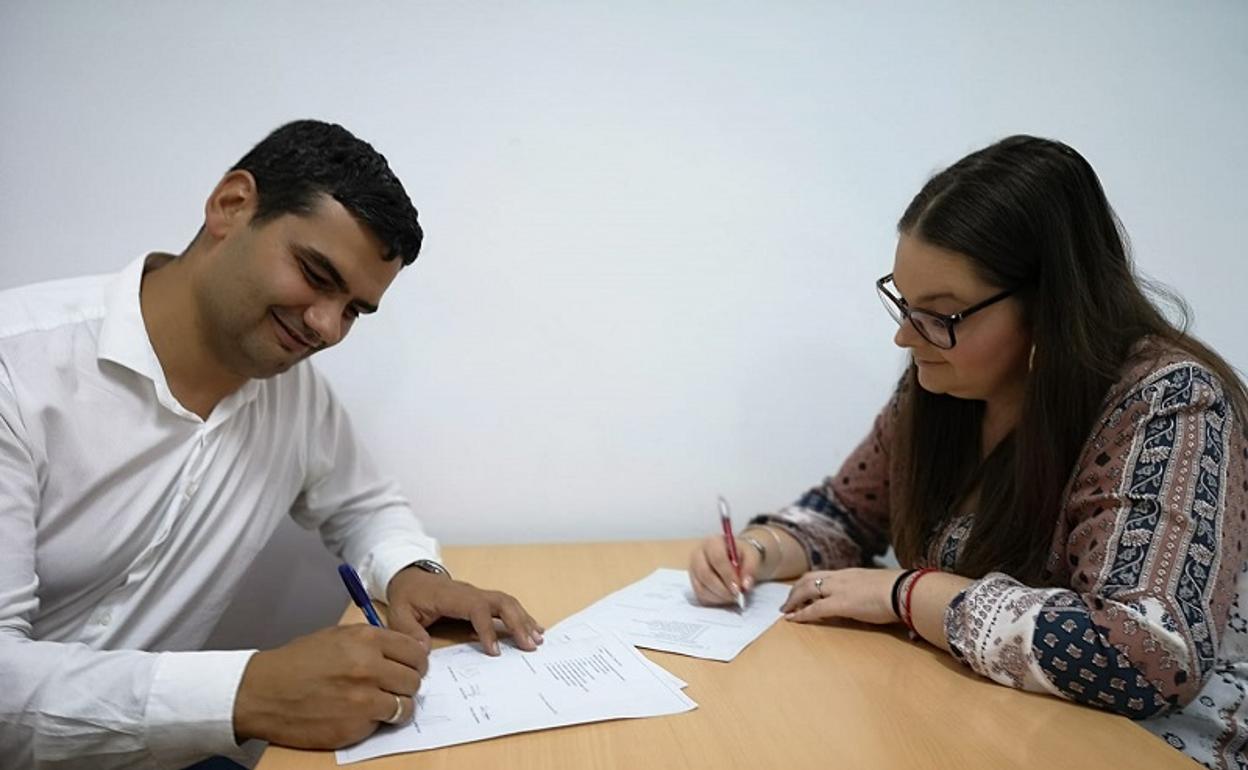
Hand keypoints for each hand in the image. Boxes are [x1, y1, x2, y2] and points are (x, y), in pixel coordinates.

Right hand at [233, 624, 427, 748]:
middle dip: (407, 683)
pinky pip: (383, 724)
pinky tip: (361, 715)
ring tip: (381, 703)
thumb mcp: (336, 637)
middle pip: (414, 678)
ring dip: (397, 705)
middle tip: (395, 687)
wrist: (263, 692)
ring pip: (405, 704)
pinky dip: (377, 721)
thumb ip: (372, 641)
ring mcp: (363, 699)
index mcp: (366, 639)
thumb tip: (406, 648)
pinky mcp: (355, 726)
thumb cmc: (298, 662)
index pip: (415, 650)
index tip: (411, 666)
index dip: (416, 660)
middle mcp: (369, 667)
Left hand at [386, 567, 543, 655]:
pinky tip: (533, 629)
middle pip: (501, 601)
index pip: (477, 608)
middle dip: (517, 623)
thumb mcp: (399, 614)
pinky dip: (521, 616)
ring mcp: (477, 594)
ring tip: (537, 640)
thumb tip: (423, 651)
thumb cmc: (407, 596)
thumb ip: (409, 632)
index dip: (488, 629)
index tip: (495, 652)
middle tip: (530, 646)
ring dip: (524, 620)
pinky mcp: (480, 598)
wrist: (410, 576)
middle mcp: (470, 592)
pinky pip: (505, 604)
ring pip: (507, 602)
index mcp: (451, 596)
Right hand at [688, 533, 761, 605]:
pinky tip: (725, 598)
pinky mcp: (693, 582)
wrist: (734, 556)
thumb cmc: (741, 554)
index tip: (738, 588)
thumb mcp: (751, 555)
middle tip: (736, 596)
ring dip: (719, 597)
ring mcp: (693, 569)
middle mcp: (698, 554)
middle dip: (722, 589)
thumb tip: (745, 585)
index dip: (727, 575)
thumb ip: (751, 568)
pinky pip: (700, 595)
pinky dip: (714, 600)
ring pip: (701, 587)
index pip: (717, 559)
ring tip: (733, 597)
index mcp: (713, 543)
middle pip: (705, 575)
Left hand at [781, 568, 900, 624]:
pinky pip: (814, 609)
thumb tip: (870, 602)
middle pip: (809, 579)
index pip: (822, 575)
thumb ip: (867, 592)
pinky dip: (801, 614)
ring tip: (786, 611)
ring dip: (793, 600)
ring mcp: (839, 589)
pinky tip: (793, 620)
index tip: (800, 591)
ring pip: (806, 590)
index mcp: (850, 574)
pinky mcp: (840, 604)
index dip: (808, 583)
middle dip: (794, 590)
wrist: (903, 590)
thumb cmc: (898, 590)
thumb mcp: (877, 587)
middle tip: (787, 602)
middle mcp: (840, 578)